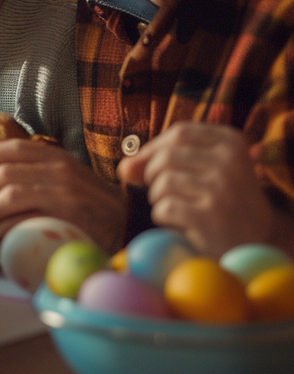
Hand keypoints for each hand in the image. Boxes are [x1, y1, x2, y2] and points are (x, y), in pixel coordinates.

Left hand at [0, 134, 126, 251]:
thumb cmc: (87, 200)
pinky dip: (7, 225)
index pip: (10, 148)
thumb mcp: (57, 172)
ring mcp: (66, 194)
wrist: (127, 224)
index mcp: (55, 156)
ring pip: (11, 193)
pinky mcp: (70, 218)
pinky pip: (28, 218)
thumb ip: (24, 158)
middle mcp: (61, 170)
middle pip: (4, 171)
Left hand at [118, 122, 271, 254]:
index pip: (180, 132)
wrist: (254, 245)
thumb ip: (163, 161)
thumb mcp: (204, 171)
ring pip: (162, 182)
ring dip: (159, 199)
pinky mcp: (209, 216)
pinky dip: (163, 218)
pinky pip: (163, 208)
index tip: (150, 165)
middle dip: (154, 175)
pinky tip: (182, 225)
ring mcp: (221, 188)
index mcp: (232, 142)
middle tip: (166, 193)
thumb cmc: (222, 203)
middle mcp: (230, 161)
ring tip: (179, 210)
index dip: (156, 148)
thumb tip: (123, 167)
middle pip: (166, 156)